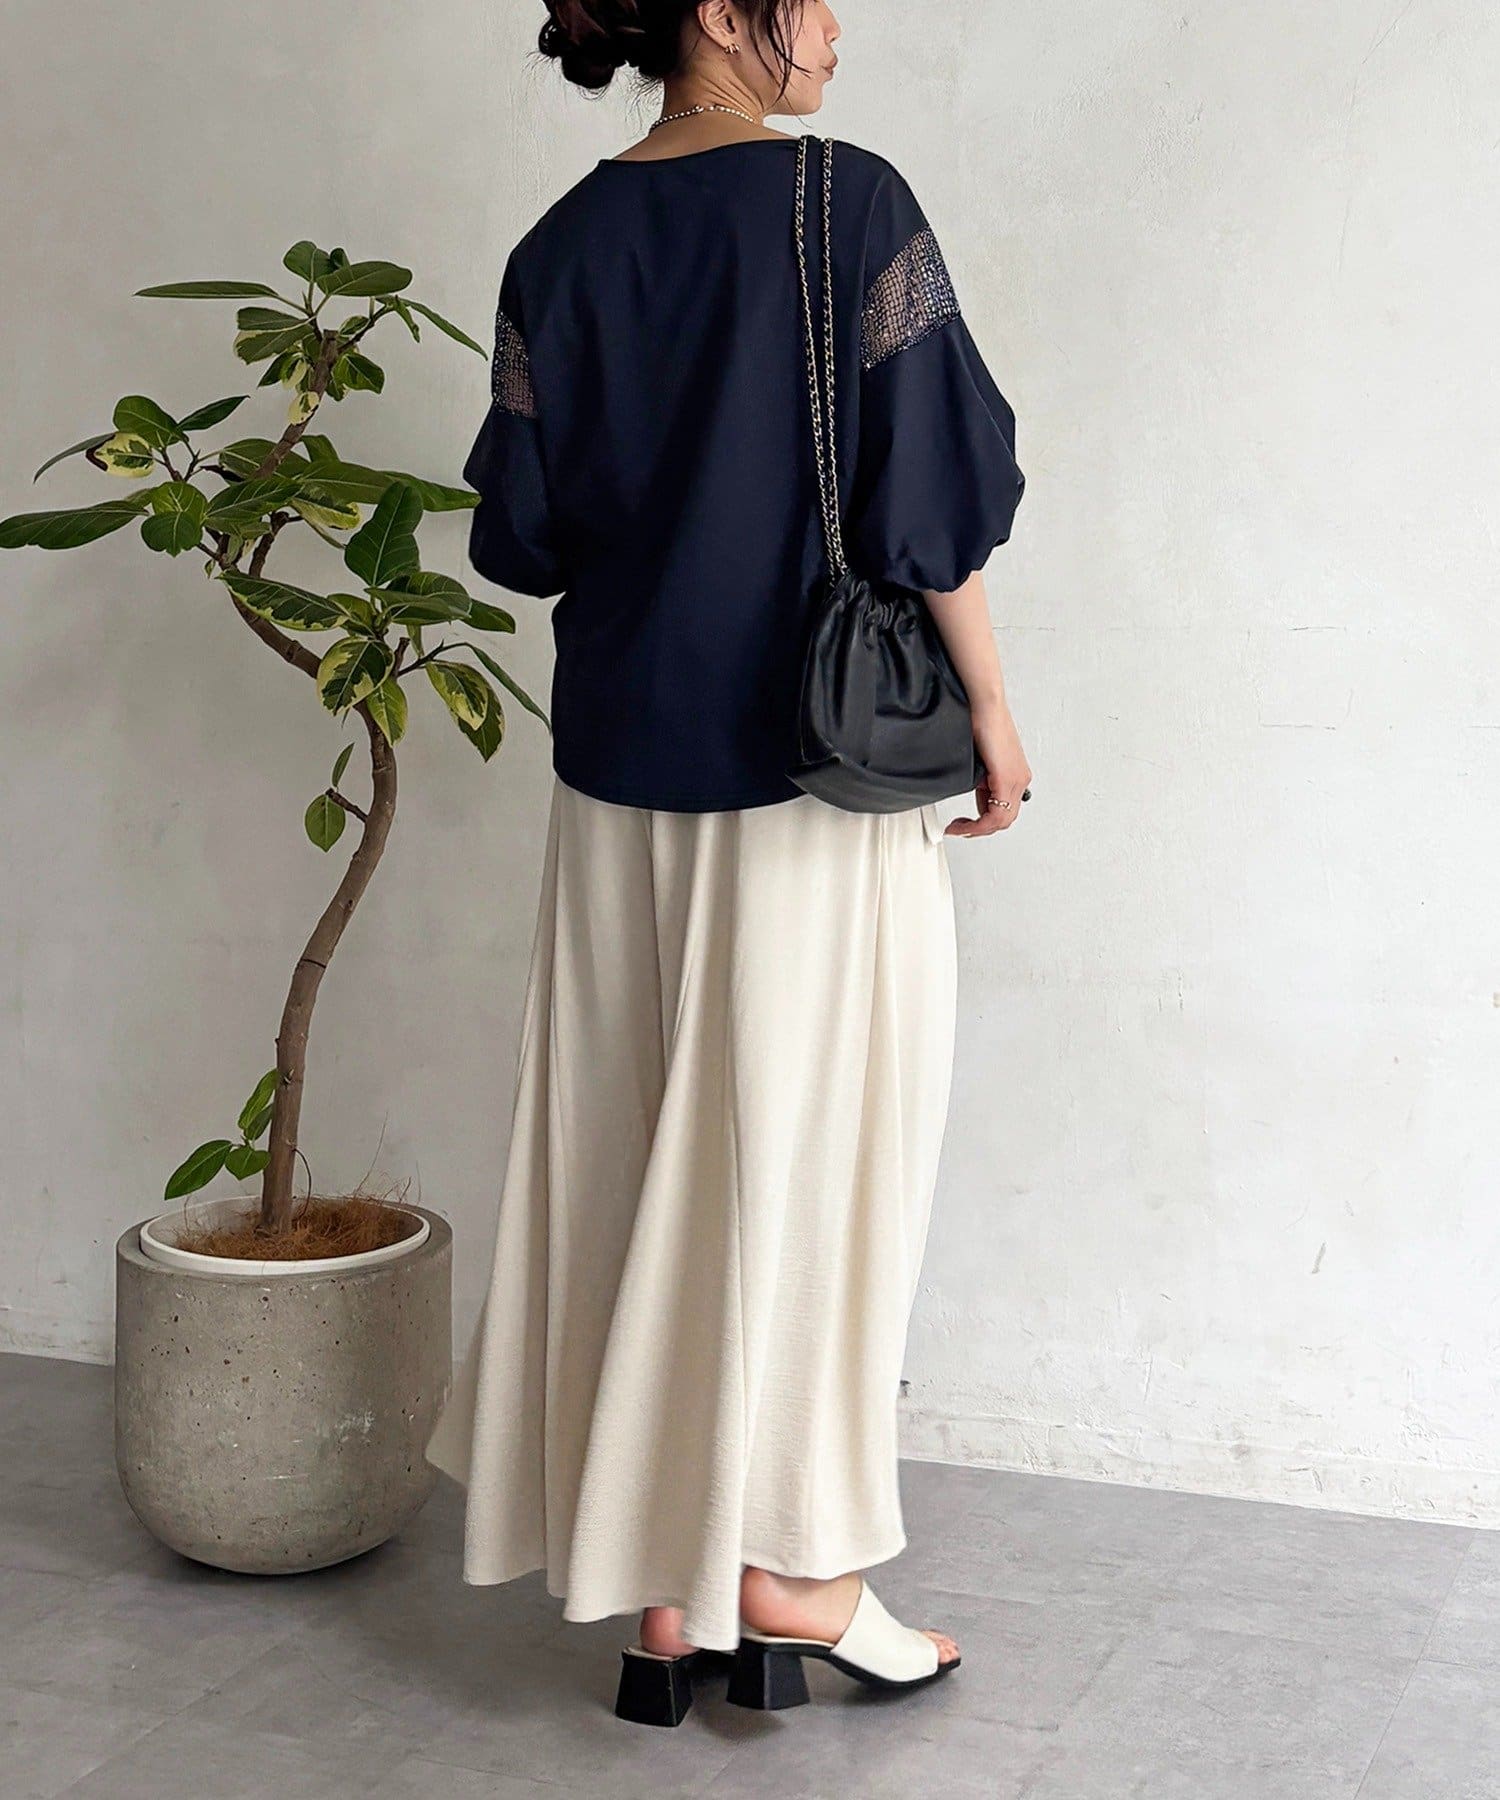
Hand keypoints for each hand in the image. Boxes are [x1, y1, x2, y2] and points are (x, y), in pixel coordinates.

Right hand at [946, 703, 1031, 838]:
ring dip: (977, 828)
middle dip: (979, 829)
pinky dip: (978, 823)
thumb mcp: (981, 759)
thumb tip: (977, 792)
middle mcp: (1020, 779)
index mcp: (1016, 774)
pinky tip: (963, 823)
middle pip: (1004, 820)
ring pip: (1001, 820)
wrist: (983, 703)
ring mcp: (1016, 779)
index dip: (982, 824)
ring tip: (958, 827)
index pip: (1003, 811)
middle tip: (959, 829)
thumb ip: (983, 779)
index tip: (963, 824)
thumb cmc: (980, 721)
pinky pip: (997, 814)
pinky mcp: (1007, 777)